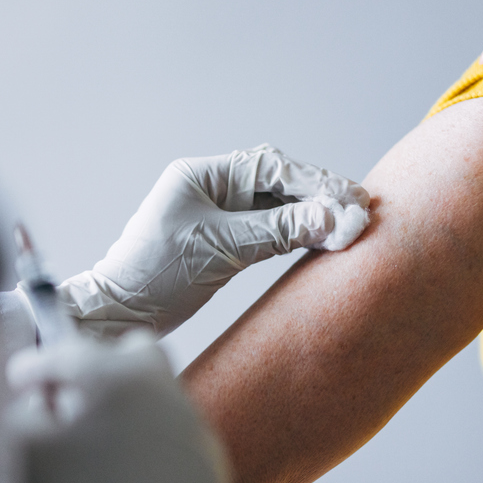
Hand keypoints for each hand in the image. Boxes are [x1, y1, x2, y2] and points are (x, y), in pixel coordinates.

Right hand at [5, 334, 228, 482]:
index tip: (25, 381)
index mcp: (118, 380)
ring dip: (135, 416)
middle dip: (104, 368)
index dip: (38, 367)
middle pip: (139, 354)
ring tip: (101, 450)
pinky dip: (159, 460)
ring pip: (167, 406)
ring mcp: (200, 443)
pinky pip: (186, 454)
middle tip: (74, 401)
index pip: (72, 353)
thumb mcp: (18, 447)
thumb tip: (42, 401)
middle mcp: (169, 401)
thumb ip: (28, 407)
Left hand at [59, 144, 370, 336]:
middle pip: (280, 181)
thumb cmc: (156, 277)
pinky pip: (270, 228)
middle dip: (322, 195)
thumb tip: (333, 219)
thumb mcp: (220, 249)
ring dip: (314, 214)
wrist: (119, 314)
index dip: (316, 183)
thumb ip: (277, 231)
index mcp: (204, 174)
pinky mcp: (224, 239)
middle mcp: (213, 186)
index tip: (351, 201)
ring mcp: (219, 212)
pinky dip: (297, 232)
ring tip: (353, 225)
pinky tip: (324, 239)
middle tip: (363, 210)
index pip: (272, 168)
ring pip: (279, 205)